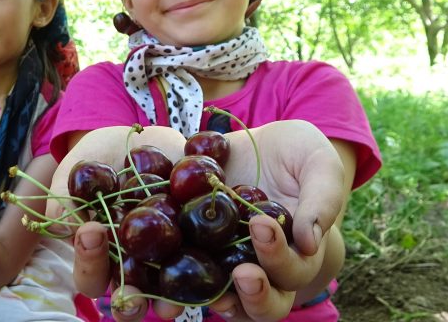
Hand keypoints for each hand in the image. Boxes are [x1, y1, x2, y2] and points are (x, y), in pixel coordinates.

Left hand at [51, 121, 346, 321]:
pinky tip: (125, 257)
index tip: (261, 231)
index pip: (288, 276)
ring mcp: (214, 263)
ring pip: (199, 295)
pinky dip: (141, 267)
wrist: (262, 143)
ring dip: (177, 300)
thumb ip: (322, 200)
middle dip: (239, 297)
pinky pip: (159, 263)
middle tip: (226, 282)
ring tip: (158, 300)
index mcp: (291, 261)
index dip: (276, 263)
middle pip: (247, 304)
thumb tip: (309, 239)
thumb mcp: (320, 166)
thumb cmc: (302, 158)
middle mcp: (252, 274)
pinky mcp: (179, 244)